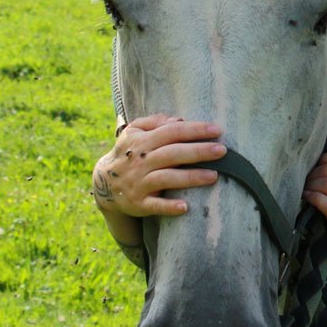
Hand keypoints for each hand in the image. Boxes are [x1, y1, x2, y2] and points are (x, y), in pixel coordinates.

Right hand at [92, 114, 225, 218]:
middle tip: (222, 150)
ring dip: (190, 177)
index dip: (194, 130)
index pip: (171, 132)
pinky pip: (154, 205)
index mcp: (142, 142)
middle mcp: (140, 162)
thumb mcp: (134, 132)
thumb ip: (155, 122)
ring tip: (214, 176)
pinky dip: (169, 206)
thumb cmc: (129, 153)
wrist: (103, 183)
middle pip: (172, 154)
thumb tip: (178, 119)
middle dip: (198, 151)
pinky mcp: (138, 203)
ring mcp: (139, 183)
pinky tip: (185, 207)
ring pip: (166, 178)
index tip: (217, 130)